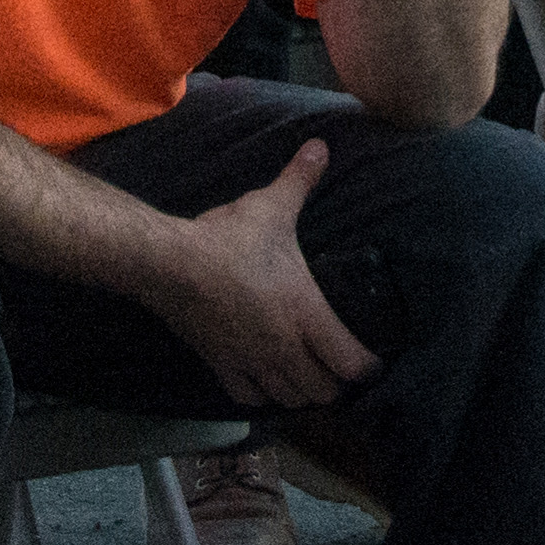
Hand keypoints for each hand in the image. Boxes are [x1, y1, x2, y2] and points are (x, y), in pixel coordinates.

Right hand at [150, 141, 381, 410]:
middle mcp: (284, 347)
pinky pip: (248, 398)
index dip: (368, 367)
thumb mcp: (272, 206)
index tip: (373, 362)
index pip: (351, 363)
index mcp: (306, 313)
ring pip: (287, 399)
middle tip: (338, 368)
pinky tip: (265, 381)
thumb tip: (321, 145)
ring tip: (307, 376)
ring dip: (301, 393)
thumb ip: (300, 179)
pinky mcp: (220, 365)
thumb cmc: (229, 238)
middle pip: (322, 392)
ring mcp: (251, 361)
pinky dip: (262, 396)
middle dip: (335, 384)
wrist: (171, 264)